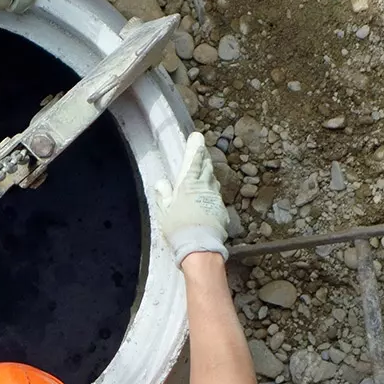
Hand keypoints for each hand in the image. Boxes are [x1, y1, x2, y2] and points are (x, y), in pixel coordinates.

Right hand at [155, 131, 230, 266]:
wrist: (200, 246)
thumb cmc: (178, 227)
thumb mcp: (164, 211)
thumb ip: (164, 195)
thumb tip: (161, 183)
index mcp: (188, 184)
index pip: (193, 161)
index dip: (195, 148)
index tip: (197, 137)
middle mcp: (204, 188)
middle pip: (207, 168)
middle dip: (204, 158)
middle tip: (202, 150)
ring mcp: (215, 199)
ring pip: (213, 182)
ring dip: (209, 175)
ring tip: (205, 172)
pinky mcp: (222, 210)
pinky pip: (216, 197)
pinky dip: (211, 194)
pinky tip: (207, 198)